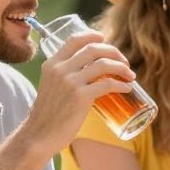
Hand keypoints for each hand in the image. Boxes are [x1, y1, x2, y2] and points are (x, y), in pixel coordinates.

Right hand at [23, 28, 135, 154]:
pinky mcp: (81, 97)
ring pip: (104, 64)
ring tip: (130, 76)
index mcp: (51, 64)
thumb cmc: (49, 113)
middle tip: (125, 63)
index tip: (105, 39)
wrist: (39, 134)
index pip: (74, 40)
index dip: (92, 36)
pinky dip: (122, 84)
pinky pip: (108, 84)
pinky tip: (127, 88)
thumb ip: (65, 75)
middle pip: (94, 49)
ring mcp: (70, 82)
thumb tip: (90, 70)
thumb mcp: (51, 85)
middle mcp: (60, 69)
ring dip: (122, 68)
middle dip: (114, 52)